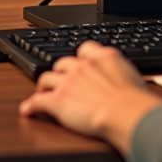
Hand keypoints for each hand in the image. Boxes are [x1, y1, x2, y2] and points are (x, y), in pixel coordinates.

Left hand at [19, 41, 161, 154]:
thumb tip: (124, 80)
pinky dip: (31, 105)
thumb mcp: (133, 76)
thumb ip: (122, 73)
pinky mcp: (57, 101)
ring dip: (44, 85)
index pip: (85, 49)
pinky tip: (28, 110)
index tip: (79, 63)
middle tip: (61, 80)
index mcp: (102, 57)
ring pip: (47, 77)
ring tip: (43, 91)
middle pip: (62, 62)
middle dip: (60, 71)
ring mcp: (68, 82)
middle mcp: (82, 65)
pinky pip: (38, 100)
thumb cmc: (134, 100)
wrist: (124, 112)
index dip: (80, 58)